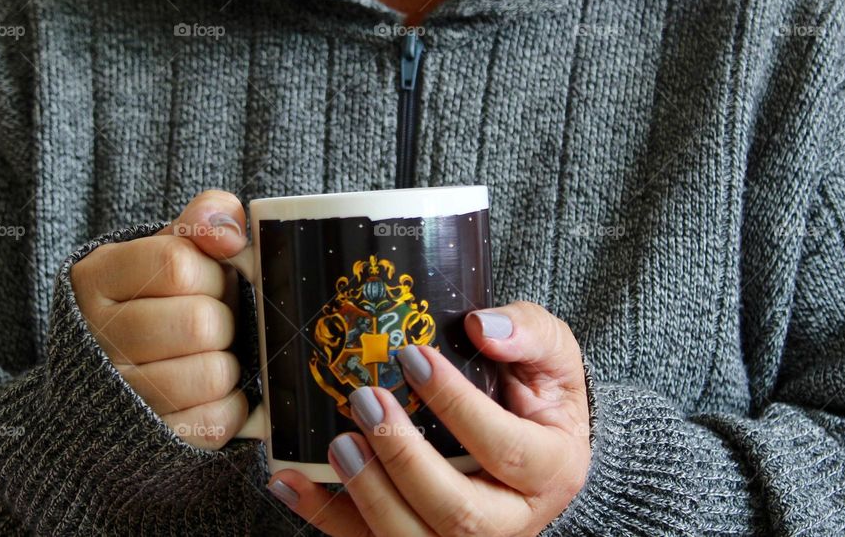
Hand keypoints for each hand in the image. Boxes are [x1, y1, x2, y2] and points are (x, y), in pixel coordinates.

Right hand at [71, 190, 248, 448]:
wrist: (114, 377)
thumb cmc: (159, 299)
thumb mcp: (170, 247)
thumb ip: (203, 220)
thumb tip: (230, 232)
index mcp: (96, 278)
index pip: (177, 263)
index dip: (212, 273)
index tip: (208, 281)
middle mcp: (95, 338)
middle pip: (200, 323)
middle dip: (224, 321)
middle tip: (213, 323)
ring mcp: (116, 395)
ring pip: (212, 374)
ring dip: (228, 364)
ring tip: (210, 356)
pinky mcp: (146, 440)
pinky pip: (216, 420)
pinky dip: (230, 405)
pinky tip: (211, 392)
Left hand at [267, 301, 590, 535]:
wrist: (537, 443)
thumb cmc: (540, 395)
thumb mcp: (554, 356)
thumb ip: (530, 333)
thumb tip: (482, 327)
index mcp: (552, 470)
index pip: (507, 449)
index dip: (459, 407)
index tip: (414, 358)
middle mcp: (513, 518)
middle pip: (459, 515)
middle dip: (404, 460)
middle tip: (366, 402)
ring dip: (368, 496)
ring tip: (338, 443)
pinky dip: (324, 515)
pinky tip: (291, 481)